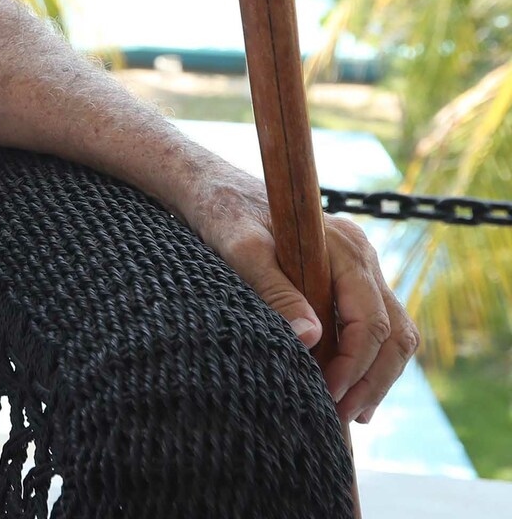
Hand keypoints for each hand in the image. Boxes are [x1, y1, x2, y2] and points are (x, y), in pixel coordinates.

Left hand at [199, 181, 418, 422]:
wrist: (213, 189)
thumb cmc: (223, 214)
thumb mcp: (240, 250)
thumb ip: (274, 290)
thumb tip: (310, 338)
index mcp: (345, 246)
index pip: (370, 319)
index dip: (354, 364)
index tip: (328, 394)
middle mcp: (362, 255)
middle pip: (393, 331)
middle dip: (372, 380)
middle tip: (340, 417)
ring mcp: (361, 267)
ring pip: (392, 332)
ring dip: (375, 376)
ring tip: (348, 413)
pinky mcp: (349, 278)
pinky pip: (374, 325)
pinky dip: (367, 360)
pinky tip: (346, 389)